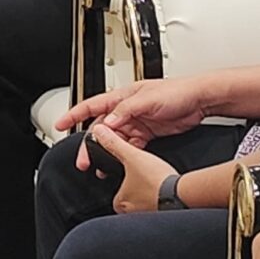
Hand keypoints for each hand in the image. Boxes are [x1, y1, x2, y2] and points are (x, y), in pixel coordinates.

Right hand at [57, 75, 209, 149]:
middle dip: (88, 144)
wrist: (199, 101)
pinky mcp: (147, 134)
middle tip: (82, 159)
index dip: (74, 115)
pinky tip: (118, 164)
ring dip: (105, 152)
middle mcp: (126, 110)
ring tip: (99, 167)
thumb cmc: (176, 92)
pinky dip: (122, 155)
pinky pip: (129, 146)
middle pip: (100, 128)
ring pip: (113, 140)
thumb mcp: (148, 98)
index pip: (91, 105)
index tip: (60, 124)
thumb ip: (126, 110)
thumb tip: (109, 122)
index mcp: (121, 97)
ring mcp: (136, 122)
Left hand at [81, 120, 175, 214]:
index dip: (121, 182)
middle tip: (145, 178)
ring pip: (145, 205)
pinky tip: (166, 191)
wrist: (184, 195)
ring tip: (157, 183)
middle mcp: (132, 214)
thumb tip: (98, 131)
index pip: (114, 193)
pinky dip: (162, 200)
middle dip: (137, 189)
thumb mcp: (132, 156)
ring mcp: (149, 217)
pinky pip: (159, 209)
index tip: (129, 175)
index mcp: (120, 203)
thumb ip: (114, 143)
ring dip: (150, 195)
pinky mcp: (164, 219)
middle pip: (130, 200)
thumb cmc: (157, 181)